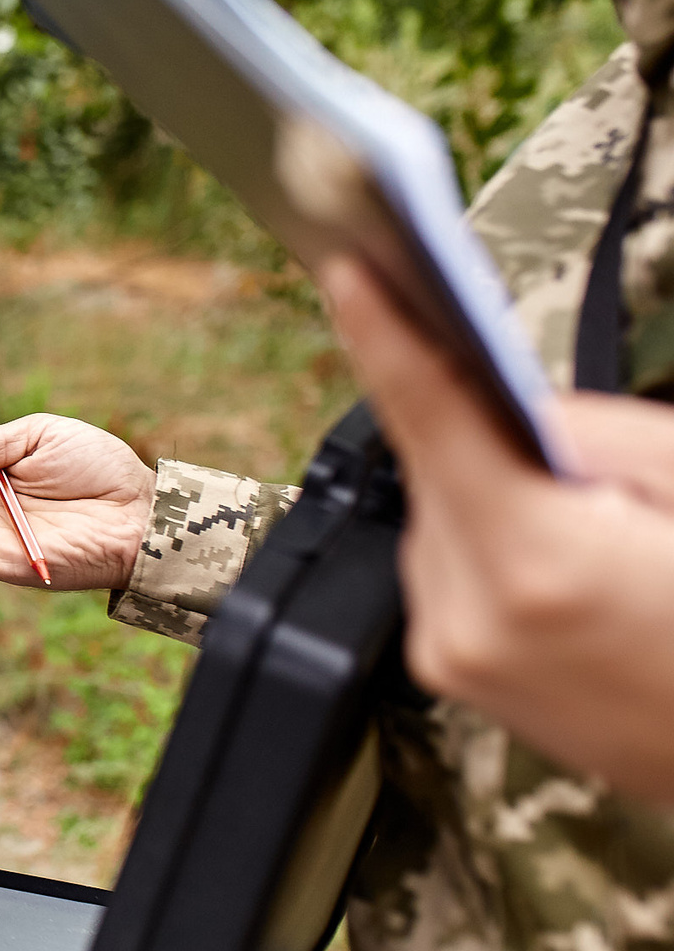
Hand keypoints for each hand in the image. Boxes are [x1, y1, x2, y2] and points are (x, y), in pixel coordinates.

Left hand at [320, 259, 673, 805]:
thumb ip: (595, 434)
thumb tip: (516, 404)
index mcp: (535, 564)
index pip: (431, 420)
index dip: (386, 335)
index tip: (349, 273)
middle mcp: (469, 618)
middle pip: (435, 473)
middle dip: (492, 442)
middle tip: (586, 466)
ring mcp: (454, 657)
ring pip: (438, 520)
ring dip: (496, 500)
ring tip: (601, 534)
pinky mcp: (453, 677)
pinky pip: (446, 570)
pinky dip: (492, 546)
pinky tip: (572, 568)